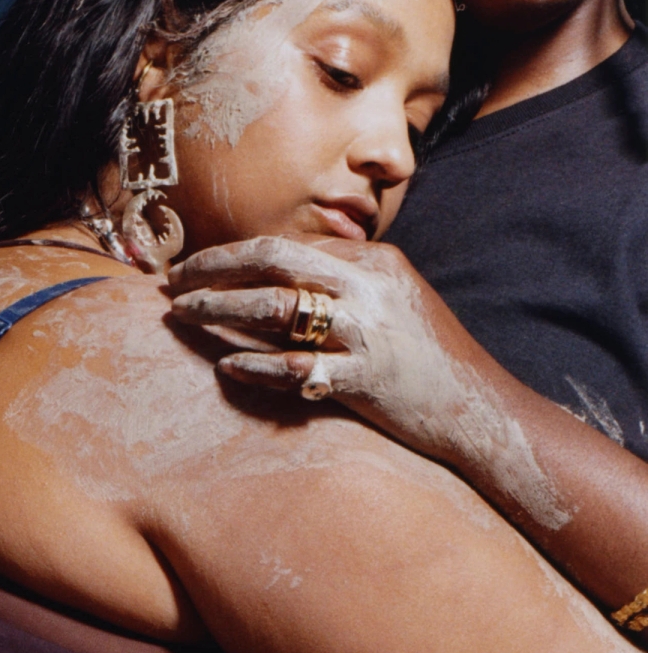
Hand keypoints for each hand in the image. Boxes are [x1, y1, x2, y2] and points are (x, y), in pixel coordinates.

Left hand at [168, 236, 472, 458]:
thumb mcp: (394, 302)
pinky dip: (256, 366)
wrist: (478, 407)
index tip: (196, 268)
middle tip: (173, 284)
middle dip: (214, 268)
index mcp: (373, 263)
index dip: (233, 255)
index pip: (288, 246)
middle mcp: (366, 288)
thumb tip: (288, 279)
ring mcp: (364, 333)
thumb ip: (348, 285)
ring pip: (275, 308)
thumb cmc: (430, 360)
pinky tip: (227, 368)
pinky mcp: (364, 379)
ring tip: (183, 316)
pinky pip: (296, 368)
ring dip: (220, 310)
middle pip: (273, 260)